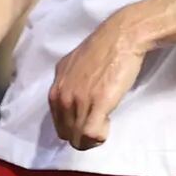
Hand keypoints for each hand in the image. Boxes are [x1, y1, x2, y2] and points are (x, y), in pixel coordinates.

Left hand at [49, 12, 153, 150]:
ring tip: (105, 124)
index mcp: (55, 89)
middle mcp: (61, 96)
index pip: (58, 122)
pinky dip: (99, 137)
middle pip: (66, 133)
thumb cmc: (102, 50)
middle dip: (82, 136)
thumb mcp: (72, 67)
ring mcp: (77, 100)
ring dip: (93, 138)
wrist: (120, 38)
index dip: (74, 127)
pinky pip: (91, 133)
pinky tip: (107, 125)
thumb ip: (69, 84)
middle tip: (99, 126)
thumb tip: (73, 99)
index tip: (88, 121)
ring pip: (78, 137)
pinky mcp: (97, 103)